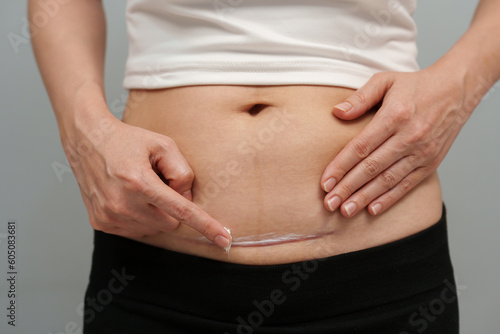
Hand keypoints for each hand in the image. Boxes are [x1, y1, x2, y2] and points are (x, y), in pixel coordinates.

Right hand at [63, 113, 231, 248]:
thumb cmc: (128, 140)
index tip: (224, 240)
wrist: (87, 140)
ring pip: (153, 229)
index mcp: (139, 182)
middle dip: (172, 208)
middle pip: (170, 222)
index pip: (181, 211)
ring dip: (155, 213)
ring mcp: (109, 216)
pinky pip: (136, 231)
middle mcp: (122, 203)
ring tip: (139, 188)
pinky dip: (140, 217)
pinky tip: (129, 197)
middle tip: (159, 184)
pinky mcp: (100, 222)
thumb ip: (183, 172)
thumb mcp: (163, 144)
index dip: (205, 226)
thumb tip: (186, 201)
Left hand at [321, 67, 473, 216]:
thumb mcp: (385, 81)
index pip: (361, 147)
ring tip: (345, 211)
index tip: (325, 182)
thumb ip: (360, 97)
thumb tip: (336, 112)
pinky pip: (407, 185)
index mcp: (394, 116)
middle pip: (371, 168)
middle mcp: (409, 137)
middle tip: (329, 203)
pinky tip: (372, 209)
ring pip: (388, 180)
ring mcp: (422, 152)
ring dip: (365, 197)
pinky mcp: (430, 163)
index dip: (341, 166)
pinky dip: (389, 198)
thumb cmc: (415, 85)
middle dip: (347, 188)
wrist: (457, 89)